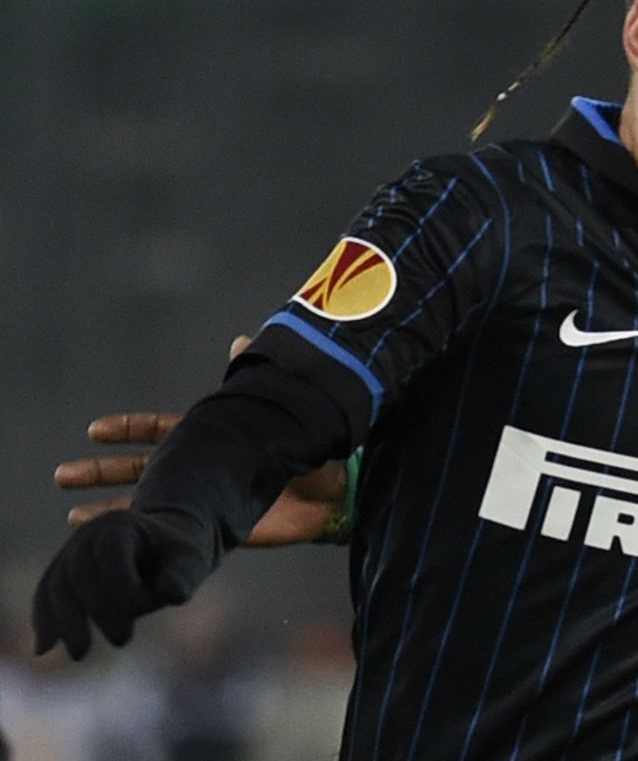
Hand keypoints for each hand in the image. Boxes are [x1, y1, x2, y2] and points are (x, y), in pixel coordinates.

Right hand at [33, 509, 213, 658]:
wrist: (163, 546)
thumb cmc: (179, 555)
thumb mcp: (191, 561)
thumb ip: (182, 576)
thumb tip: (170, 594)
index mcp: (121, 524)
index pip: (110, 553)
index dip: (123, 584)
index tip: (144, 609)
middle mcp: (88, 535)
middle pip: (78, 572)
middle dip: (97, 609)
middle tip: (123, 639)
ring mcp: (69, 553)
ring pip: (55, 587)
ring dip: (63, 623)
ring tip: (79, 655)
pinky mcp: (60, 574)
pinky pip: (46, 596)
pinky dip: (45, 621)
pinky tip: (44, 649)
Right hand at [55, 335, 348, 546]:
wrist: (332, 491)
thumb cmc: (305, 447)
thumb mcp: (275, 410)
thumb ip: (252, 382)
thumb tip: (242, 339)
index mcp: (210, 437)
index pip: (159, 431)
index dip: (128, 431)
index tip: (94, 431)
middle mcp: (200, 467)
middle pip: (140, 469)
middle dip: (102, 472)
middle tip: (63, 475)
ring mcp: (203, 498)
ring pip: (147, 502)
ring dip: (111, 508)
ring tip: (74, 518)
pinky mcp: (214, 526)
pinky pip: (171, 531)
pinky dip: (144, 534)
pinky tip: (114, 541)